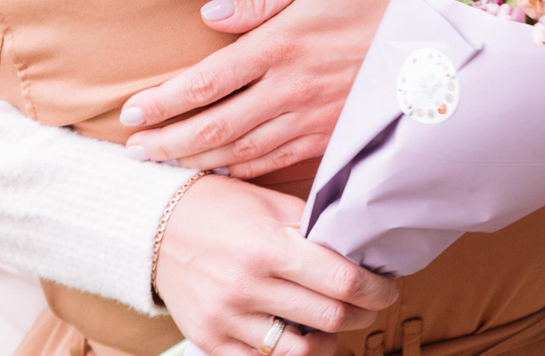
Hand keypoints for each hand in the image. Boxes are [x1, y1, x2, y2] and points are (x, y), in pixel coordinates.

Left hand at [123, 0, 401, 177]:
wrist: (441, 44)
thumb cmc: (380, 0)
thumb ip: (261, 1)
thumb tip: (209, 16)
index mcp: (280, 46)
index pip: (205, 82)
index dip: (163, 102)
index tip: (131, 114)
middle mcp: (289, 90)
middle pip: (214, 127)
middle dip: (167, 142)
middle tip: (132, 153)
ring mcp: (311, 121)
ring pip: (240, 152)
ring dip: (196, 161)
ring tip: (162, 166)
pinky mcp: (331, 139)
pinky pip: (276, 164)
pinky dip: (241, 173)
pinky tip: (221, 173)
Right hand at [152, 175, 395, 355]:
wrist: (156, 226)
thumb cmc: (221, 207)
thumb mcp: (270, 204)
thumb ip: (313, 228)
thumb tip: (360, 249)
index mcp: (269, 246)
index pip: (343, 281)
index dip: (377, 290)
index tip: (387, 288)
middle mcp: (248, 286)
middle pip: (330, 318)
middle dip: (363, 314)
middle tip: (371, 304)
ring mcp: (227, 318)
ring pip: (301, 352)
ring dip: (329, 341)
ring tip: (334, 324)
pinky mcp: (210, 340)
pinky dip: (289, 355)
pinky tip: (298, 336)